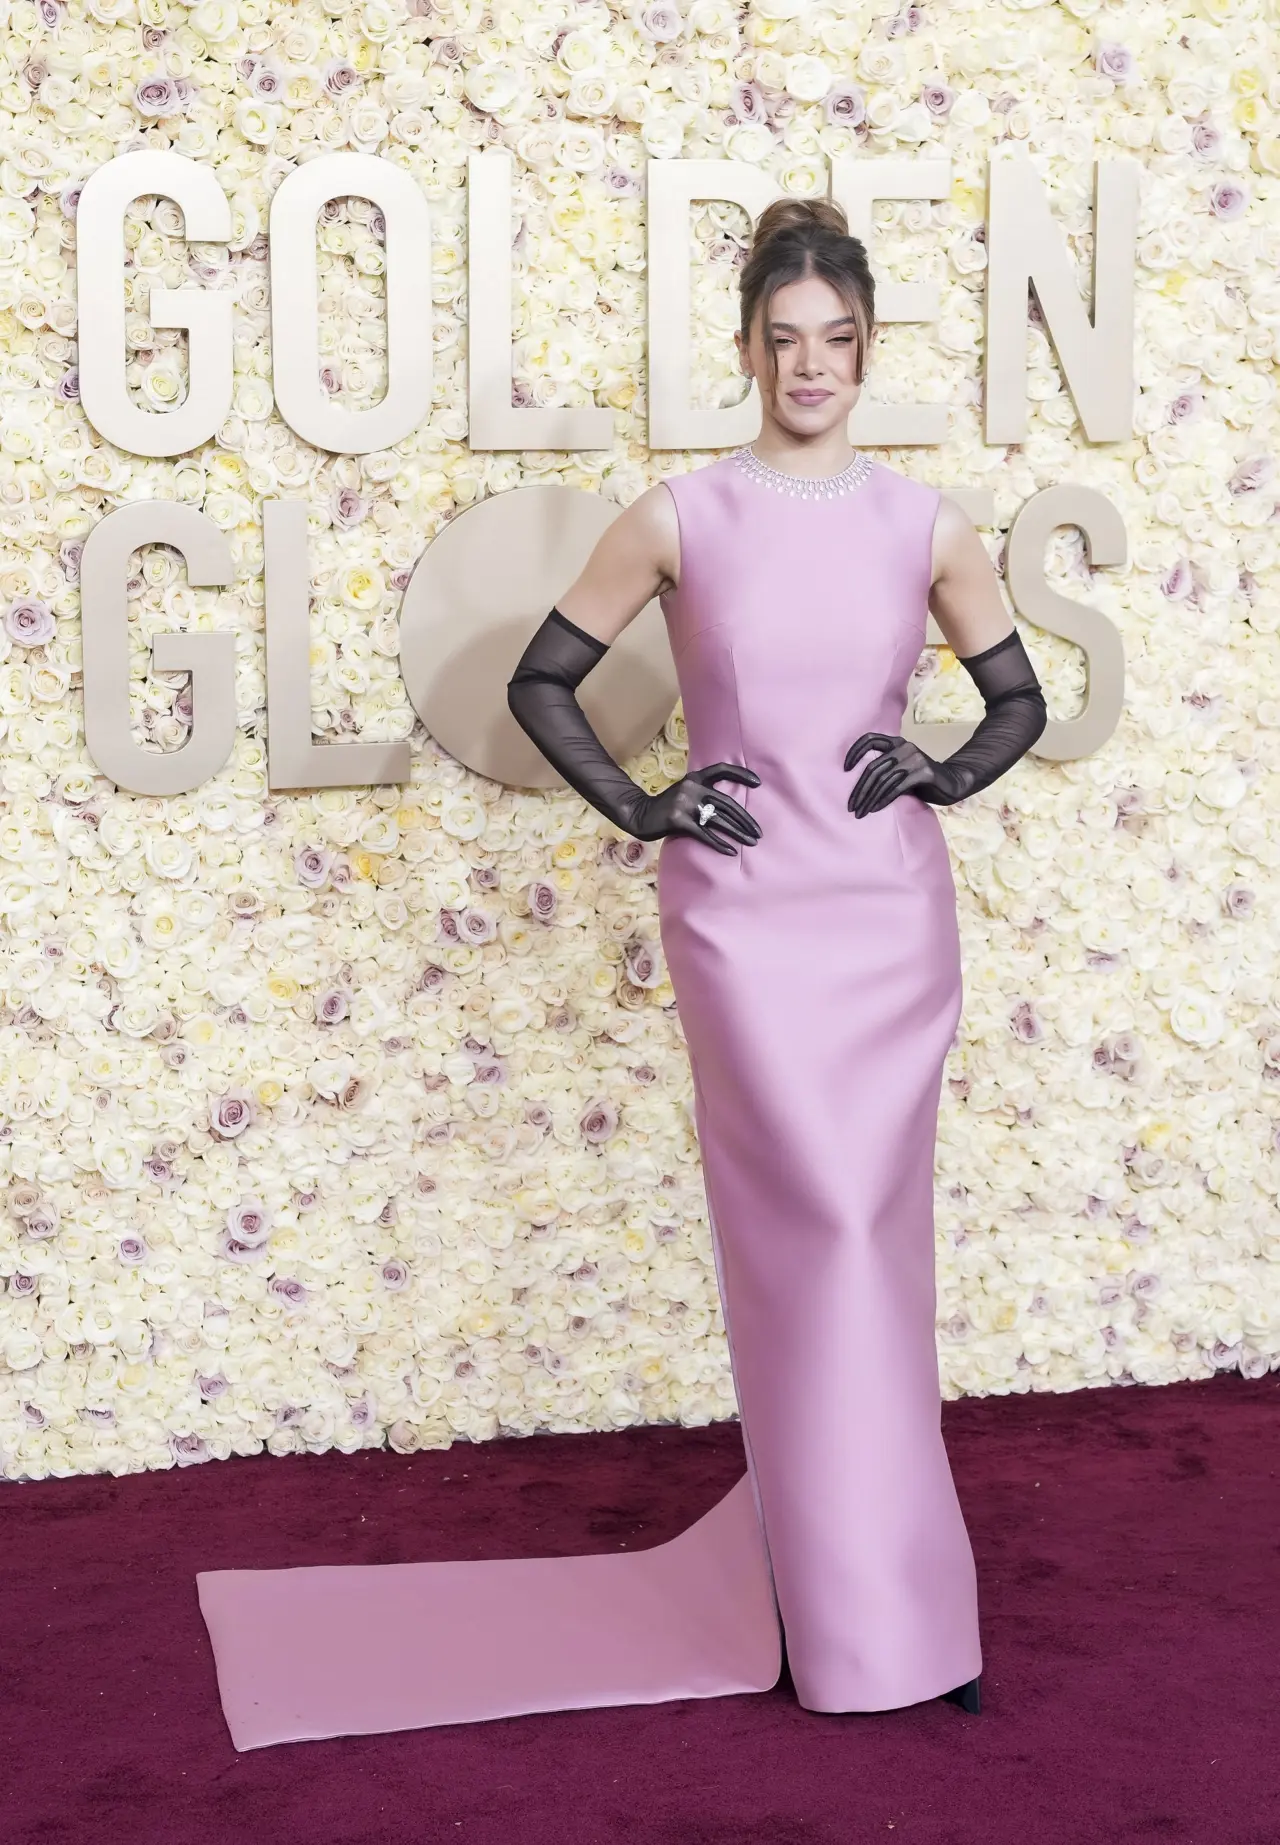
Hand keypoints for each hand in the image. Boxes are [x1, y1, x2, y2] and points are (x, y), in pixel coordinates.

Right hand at [633, 762, 761, 853]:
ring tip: (752, 842)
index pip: (722, 770)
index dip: (741, 774)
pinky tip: (732, 852)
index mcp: (695, 777)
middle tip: (758, 832)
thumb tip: (729, 805)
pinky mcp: (678, 821)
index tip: (758, 783)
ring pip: (719, 820)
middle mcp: (692, 787)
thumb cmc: (667, 806)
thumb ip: (703, 792)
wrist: (640, 814)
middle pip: (726, 803)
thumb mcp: (685, 790)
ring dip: (738, 833)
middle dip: (745, 819)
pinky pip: (704, 835)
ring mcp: (684, 804)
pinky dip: (719, 844)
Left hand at [843, 733, 959, 816]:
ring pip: (883, 780)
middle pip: (873, 767)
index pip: (870, 739)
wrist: (951, 784)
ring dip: (869, 799)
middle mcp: (904, 747)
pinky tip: (874, 809)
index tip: (844, 769)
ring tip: (860, 812)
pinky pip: (896, 788)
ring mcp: (915, 759)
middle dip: (859, 789)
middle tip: (850, 806)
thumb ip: (883, 771)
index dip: (855, 751)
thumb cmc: (920, 780)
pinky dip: (883, 800)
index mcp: (897, 742)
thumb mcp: (899, 771)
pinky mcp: (923, 772)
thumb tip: (856, 785)